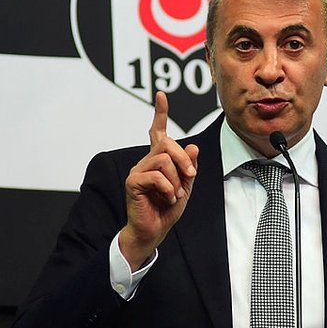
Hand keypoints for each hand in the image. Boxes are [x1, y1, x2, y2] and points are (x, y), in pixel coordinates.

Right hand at [119, 91, 198, 269]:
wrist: (154, 231)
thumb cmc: (167, 209)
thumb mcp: (186, 186)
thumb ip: (189, 167)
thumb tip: (193, 146)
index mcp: (158, 159)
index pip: (157, 132)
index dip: (160, 113)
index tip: (161, 95)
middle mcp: (146, 161)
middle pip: (167, 143)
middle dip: (184, 159)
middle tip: (191, 176)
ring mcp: (138, 170)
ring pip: (163, 159)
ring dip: (176, 178)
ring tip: (176, 194)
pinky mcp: (133, 182)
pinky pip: (156, 175)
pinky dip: (168, 188)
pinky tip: (168, 198)